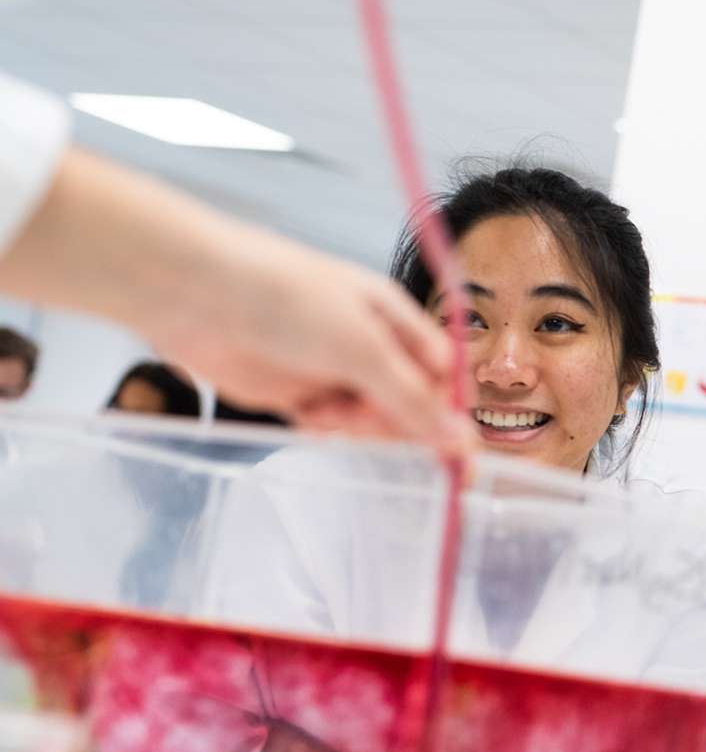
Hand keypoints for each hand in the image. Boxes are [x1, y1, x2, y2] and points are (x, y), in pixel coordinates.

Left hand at [0, 149, 465, 451]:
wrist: (198, 295)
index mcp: (395, 320)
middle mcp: (369, 345)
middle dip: (400, 424)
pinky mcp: (295, 392)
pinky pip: (329, 425)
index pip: (442, 376)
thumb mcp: (362, 349)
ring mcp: (331, 369)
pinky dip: (326, 429)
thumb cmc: (283, 297)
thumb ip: (411, 400)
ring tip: (334, 413)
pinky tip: (311, 418)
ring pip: (370, 419)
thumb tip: (460, 439)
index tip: (458, 457)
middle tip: (378, 428)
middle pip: (409, 403)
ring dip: (360, 428)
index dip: (451, 414)